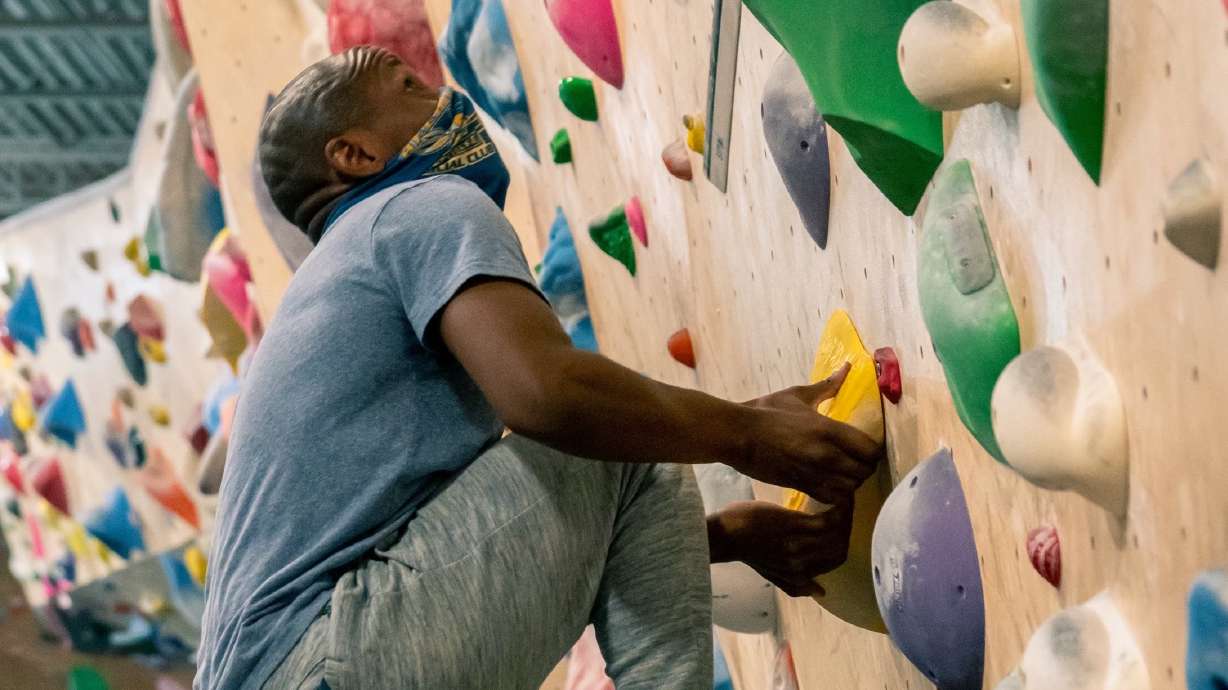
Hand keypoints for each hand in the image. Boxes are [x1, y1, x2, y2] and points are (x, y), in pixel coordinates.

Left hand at [708, 501, 852, 596]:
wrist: (724, 536)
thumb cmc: (745, 549)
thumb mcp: (772, 573)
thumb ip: (795, 584)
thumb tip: (820, 592)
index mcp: (798, 574)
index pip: (835, 562)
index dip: (844, 545)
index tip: (844, 527)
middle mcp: (802, 562)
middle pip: (840, 549)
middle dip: (848, 528)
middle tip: (846, 509)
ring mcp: (798, 544)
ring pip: (838, 534)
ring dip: (845, 515)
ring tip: (844, 498)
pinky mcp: (793, 526)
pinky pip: (827, 520)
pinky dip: (839, 509)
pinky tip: (839, 497)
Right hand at [734, 364, 881, 503]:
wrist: (738, 435)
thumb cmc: (766, 411)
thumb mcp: (798, 395)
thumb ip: (828, 385)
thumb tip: (848, 367)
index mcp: (828, 429)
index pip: (870, 449)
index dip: (873, 449)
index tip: (866, 445)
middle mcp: (825, 455)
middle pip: (864, 471)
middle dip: (865, 466)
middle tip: (857, 459)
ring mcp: (813, 473)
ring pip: (851, 487)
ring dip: (852, 481)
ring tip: (845, 473)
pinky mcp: (801, 486)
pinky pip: (833, 498)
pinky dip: (837, 494)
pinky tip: (832, 484)